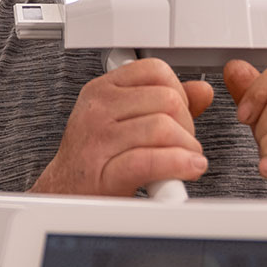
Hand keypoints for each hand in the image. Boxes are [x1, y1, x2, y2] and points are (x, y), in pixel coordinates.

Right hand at [29, 58, 213, 196]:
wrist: (64, 197)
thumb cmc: (95, 160)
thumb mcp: (125, 121)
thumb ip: (164, 104)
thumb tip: (202, 91)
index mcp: (102, 90)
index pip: (155, 70)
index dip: (179, 91)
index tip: (179, 113)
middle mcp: (97, 109)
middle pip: (167, 99)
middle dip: (187, 124)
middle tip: (184, 144)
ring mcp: (98, 139)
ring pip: (163, 128)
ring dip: (187, 148)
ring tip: (187, 161)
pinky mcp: (104, 173)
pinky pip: (151, 160)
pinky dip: (178, 165)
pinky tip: (187, 170)